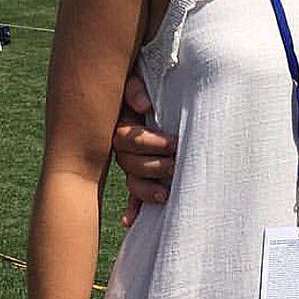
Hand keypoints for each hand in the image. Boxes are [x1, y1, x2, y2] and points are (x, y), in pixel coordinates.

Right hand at [112, 73, 176, 227]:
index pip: (126, 139)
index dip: (149, 142)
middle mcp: (123, 143)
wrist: (158, 82)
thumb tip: (144, 105)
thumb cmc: (150, 80)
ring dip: (145, 190)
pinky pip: (133, 191)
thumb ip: (136, 87)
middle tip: (176, 164)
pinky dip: (133, 206)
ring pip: (132, 179)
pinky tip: (130, 221)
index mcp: (122, 121)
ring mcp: (131, 158)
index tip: (174, 141)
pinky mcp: (142, 169)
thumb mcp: (141, 77)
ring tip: (166, 194)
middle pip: (129, 163)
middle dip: (153, 166)